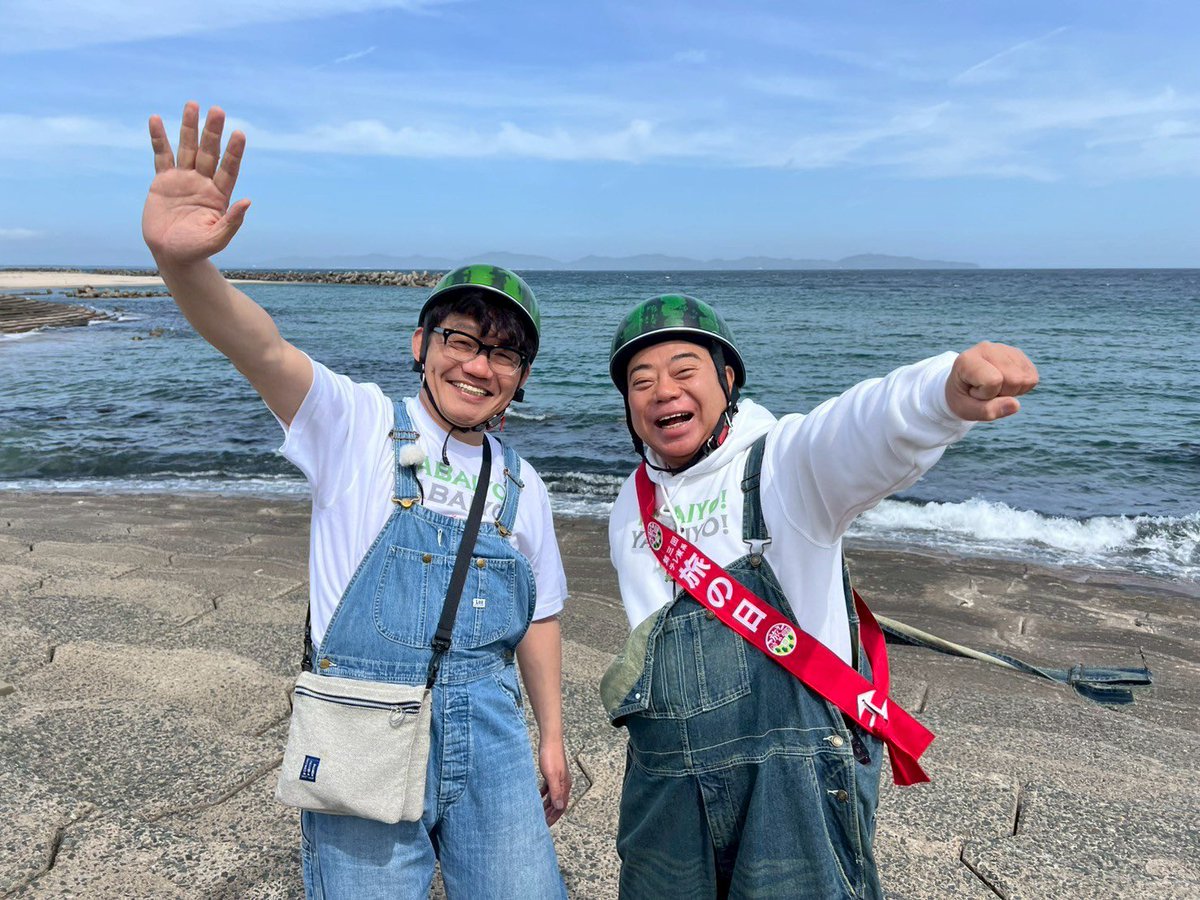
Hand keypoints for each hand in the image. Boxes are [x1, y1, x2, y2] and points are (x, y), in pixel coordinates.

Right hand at [142, 101, 249, 266]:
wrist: (172, 255)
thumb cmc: (196, 250)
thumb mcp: (216, 239)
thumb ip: (232, 222)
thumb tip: (247, 202)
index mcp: (219, 195)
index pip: (229, 169)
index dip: (234, 152)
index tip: (239, 134)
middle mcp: (203, 183)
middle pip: (209, 152)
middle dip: (212, 132)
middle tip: (217, 110)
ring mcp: (184, 179)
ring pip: (187, 148)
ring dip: (189, 127)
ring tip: (192, 105)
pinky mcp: (163, 181)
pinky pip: (161, 156)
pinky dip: (158, 138)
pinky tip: (156, 119)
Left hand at [538, 736, 571, 825]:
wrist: (550, 740)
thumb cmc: (551, 757)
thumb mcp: (551, 776)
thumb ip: (555, 792)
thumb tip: (559, 807)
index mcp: (564, 786)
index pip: (561, 807)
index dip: (554, 817)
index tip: (546, 826)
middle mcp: (563, 784)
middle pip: (557, 803)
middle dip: (550, 814)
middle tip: (541, 823)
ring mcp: (558, 778)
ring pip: (553, 796)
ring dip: (547, 805)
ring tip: (539, 813)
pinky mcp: (552, 773)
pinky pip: (548, 788)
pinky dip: (544, 794)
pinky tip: (537, 796)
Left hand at [945, 341, 1038, 420]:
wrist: (962, 386)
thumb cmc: (963, 398)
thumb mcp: (968, 410)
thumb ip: (988, 411)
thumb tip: (1016, 405)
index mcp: (968, 360)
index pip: (993, 380)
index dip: (987, 395)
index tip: (973, 392)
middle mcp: (987, 349)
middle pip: (1015, 379)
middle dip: (1003, 394)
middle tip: (985, 392)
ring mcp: (1004, 349)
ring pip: (1027, 378)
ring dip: (1012, 391)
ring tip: (993, 387)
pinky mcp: (1018, 354)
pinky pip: (1033, 377)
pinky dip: (1021, 387)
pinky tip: (1004, 383)